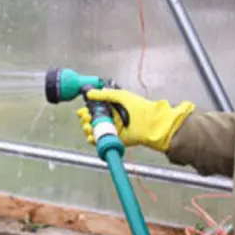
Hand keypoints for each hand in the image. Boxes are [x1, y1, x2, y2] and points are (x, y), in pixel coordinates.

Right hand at [76, 88, 194, 151]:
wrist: (151, 124)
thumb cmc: (140, 108)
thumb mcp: (121, 96)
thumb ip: (105, 95)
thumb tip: (89, 93)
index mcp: (110, 107)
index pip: (93, 109)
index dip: (86, 110)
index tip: (83, 111)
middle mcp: (109, 118)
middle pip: (90, 120)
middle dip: (85, 120)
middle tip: (87, 119)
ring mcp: (110, 129)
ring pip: (93, 130)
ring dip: (87, 129)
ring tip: (89, 127)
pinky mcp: (113, 139)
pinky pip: (99, 140)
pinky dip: (93, 139)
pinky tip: (91, 136)